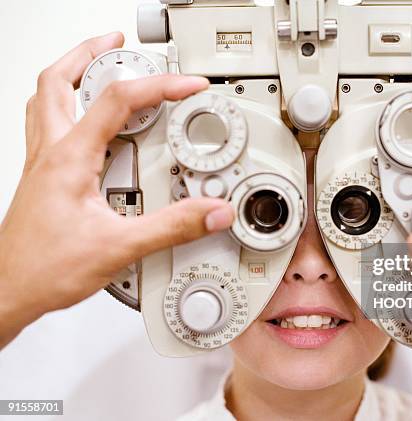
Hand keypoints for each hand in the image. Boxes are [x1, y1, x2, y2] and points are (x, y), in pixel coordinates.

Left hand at [0, 33, 234, 348]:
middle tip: (116, 42)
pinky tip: (83, 122)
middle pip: (59, 80)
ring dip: (70, 73)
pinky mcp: (42, 179)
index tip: (188, 85)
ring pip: (45, 99)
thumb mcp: (119, 248)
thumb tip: (210, 211)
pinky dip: (64, 107)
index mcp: (69, 158)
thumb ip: (172, 227)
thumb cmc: (44, 269)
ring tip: (95, 63)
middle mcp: (50, 153)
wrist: (8, 292)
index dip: (160, 86)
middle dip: (89, 52)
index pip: (118, 102)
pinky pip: (47, 126)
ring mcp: (41, 164)